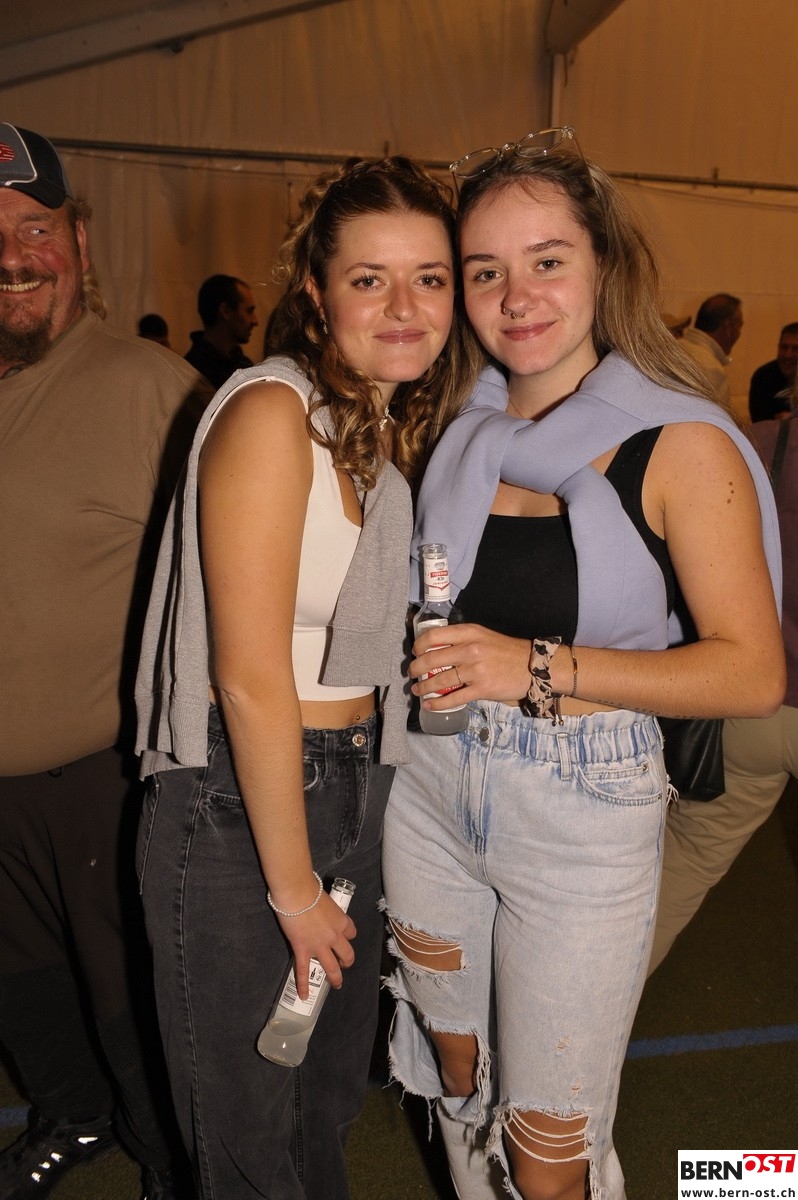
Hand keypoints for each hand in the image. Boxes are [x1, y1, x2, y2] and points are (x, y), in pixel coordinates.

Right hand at [276, 892, 356, 998]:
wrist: (297, 894)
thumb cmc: (310, 890)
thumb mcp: (327, 899)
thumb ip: (326, 909)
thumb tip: (319, 908)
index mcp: (342, 922)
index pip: (351, 933)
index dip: (347, 937)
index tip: (343, 937)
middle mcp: (334, 937)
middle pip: (347, 954)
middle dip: (346, 961)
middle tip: (342, 964)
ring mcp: (319, 946)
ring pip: (331, 967)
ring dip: (335, 978)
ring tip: (336, 984)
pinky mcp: (303, 951)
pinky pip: (304, 971)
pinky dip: (304, 985)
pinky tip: (304, 995)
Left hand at [410, 623, 531, 709]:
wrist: (532, 666)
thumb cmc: (507, 651)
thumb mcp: (483, 636)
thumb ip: (463, 639)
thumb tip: (437, 649)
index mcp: (469, 633)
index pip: (434, 636)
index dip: (419, 645)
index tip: (415, 652)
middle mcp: (470, 649)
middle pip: (432, 659)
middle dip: (416, 668)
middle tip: (412, 673)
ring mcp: (475, 670)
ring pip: (439, 680)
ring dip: (423, 687)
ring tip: (417, 690)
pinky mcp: (481, 689)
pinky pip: (454, 698)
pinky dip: (438, 703)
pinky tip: (429, 705)